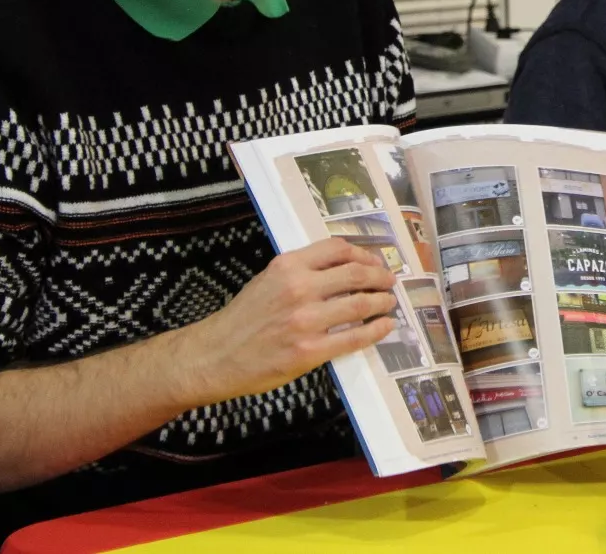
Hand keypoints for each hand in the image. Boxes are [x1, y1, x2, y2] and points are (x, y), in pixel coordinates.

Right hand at [178, 237, 397, 405]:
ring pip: (360, 304)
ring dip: (382, 302)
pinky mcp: (309, 350)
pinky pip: (354, 337)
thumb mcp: (268, 280)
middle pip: (356, 273)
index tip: (374, 261)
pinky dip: (376, 330)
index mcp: (288, 265)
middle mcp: (298, 288)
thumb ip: (301, 271)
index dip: (364, 254)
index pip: (338, 249)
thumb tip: (343, 269)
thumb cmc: (242, 319)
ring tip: (389, 303)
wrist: (215, 356)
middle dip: (380, 277)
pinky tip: (384, 327)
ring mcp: (305, 320)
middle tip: (390, 282)